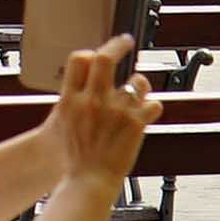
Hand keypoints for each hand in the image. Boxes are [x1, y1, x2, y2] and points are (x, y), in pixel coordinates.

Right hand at [41, 36, 158, 185]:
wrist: (89, 179)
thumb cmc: (76, 153)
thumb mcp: (66, 119)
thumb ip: (76, 96)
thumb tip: (89, 75)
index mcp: (72, 98)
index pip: (79, 59)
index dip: (93, 51)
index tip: (103, 49)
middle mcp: (93, 100)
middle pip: (106, 60)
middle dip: (118, 45)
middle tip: (126, 41)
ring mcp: (115, 111)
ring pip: (137, 82)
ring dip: (141, 85)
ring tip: (140, 91)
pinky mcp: (135, 124)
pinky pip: (153, 104)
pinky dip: (153, 107)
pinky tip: (149, 112)